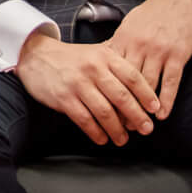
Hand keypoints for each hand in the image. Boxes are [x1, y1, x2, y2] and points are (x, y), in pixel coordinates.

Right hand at [13, 32, 158, 145]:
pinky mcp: (63, 98)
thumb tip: (144, 88)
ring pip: (104, 112)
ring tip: (123, 139)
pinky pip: (85, 120)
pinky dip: (96, 132)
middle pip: (122, 97)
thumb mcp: (97, 53)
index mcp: (105, 56)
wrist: (36, 56)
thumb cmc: (72, 58)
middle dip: (137, 116)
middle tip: (146, 130)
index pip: (133, 77)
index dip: (147, 95)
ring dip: (117, 130)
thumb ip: (118, 66)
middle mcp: (93, 69)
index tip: (155, 110)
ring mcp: (77, 84)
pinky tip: (102, 138)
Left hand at [107, 0, 191, 119]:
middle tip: (118, 126)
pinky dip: (165, 100)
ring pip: (147, 85)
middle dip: (121, 105)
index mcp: (123, 39)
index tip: (101, 109)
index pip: (110, 72)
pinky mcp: (178, 55)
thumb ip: (119, 44)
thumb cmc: (154, 11)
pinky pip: (170, 82)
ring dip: (142, 108)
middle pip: (125, 82)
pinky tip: (161, 114)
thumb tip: (105, 60)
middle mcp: (138, 46)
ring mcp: (158, 51)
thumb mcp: (130, 24)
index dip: (106, 92)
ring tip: (140, 126)